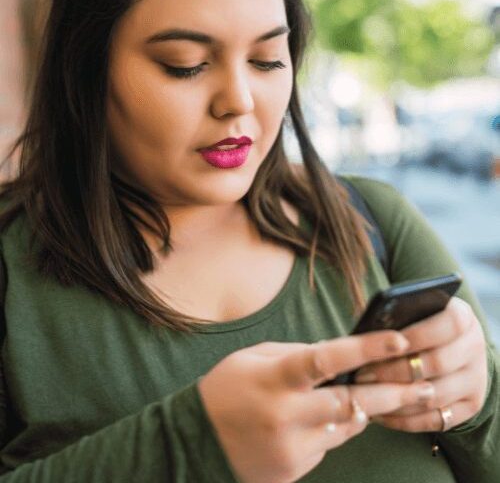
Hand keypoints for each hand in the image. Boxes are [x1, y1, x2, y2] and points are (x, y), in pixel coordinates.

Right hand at [198, 331, 436, 482]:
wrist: (195, 442)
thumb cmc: (225, 389)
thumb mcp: (253, 358)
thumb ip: (296, 355)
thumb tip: (337, 356)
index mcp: (275, 378)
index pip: (327, 359)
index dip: (366, 349)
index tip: (398, 340)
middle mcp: (286, 414)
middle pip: (352, 403)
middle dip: (392, 393)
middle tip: (424, 385)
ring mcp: (291, 447)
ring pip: (346, 426)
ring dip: (363, 410)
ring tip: (383, 395)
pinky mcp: (293, 470)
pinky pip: (328, 446)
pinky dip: (333, 429)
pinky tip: (320, 419)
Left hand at [354, 297, 487, 432]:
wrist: (450, 345)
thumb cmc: (418, 323)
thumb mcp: (414, 311)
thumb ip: (397, 317)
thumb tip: (368, 331)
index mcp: (463, 317)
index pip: (447, 325)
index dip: (416, 335)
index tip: (387, 343)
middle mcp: (474, 348)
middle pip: (437, 363)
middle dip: (395, 370)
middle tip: (362, 374)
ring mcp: (475, 380)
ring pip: (434, 396)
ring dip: (396, 398)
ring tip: (365, 395)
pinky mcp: (469, 407)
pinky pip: (435, 420)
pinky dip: (404, 420)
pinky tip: (379, 413)